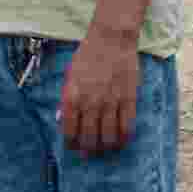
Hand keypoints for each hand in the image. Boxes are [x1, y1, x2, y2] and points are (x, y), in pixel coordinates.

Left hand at [58, 31, 139, 155]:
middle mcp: (90, 103)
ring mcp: (111, 103)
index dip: (71, 143)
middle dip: (88, 150)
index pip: (69, 131)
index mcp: (72, 96)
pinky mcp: (128, 100)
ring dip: (105, 147)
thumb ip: (66, 97)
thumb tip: (63, 118)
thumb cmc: (88, 54)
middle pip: (89, 139)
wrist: (111, 38)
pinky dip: (123, 139)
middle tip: (89, 153)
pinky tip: (121, 141)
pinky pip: (126, 128)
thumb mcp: (69, 74)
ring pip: (108, 138)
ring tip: (104, 148)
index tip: (73, 146)